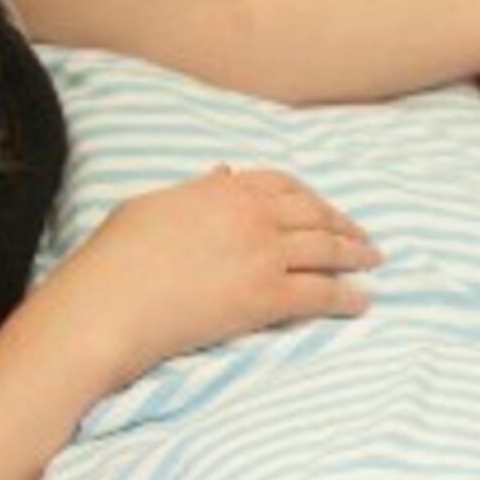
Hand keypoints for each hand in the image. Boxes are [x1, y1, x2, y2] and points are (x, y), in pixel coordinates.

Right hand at [36, 165, 378, 391]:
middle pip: (315, 215)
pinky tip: (360, 302)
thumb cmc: (115, 261)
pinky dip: (346, 297)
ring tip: (371, 264)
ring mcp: (263, 254)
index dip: (311, 198)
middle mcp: (251, 215)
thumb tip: (224, 172)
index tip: (325, 209)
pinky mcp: (266, 296)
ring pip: (326, 250)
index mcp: (223, 190)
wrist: (108, 307)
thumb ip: (196, 190)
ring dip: (355, 257)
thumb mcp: (151, 207)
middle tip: (363, 239)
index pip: (284, 185)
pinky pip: (321, 293)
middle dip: (344, 226)